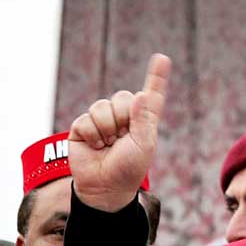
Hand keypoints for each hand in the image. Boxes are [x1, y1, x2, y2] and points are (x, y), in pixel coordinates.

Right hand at [69, 54, 170, 211]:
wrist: (105, 187)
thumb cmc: (129, 168)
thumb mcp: (143, 145)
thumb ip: (142, 119)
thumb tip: (141, 94)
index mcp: (143, 120)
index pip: (152, 95)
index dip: (156, 77)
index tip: (162, 58)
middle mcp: (124, 116)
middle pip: (122, 97)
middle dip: (123, 118)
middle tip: (122, 139)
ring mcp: (102, 121)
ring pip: (102, 106)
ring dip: (107, 129)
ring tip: (108, 145)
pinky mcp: (83, 127)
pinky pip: (86, 119)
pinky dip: (92, 135)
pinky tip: (94, 147)